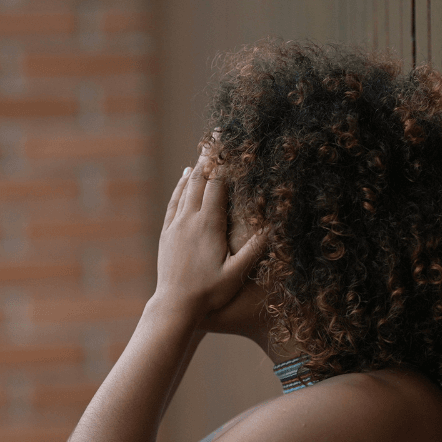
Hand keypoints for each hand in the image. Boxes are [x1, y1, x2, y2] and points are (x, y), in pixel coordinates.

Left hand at [153, 146, 264, 320]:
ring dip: (195, 168)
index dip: (224, 161)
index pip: (217, 184)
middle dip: (209, 157)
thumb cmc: (209, 293)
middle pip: (199, 180)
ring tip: (205, 149)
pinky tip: (185, 178)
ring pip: (185, 188)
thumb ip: (255, 248)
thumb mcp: (237, 273)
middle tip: (217, 135)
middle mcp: (189, 220)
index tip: (230, 141)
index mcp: (208, 225)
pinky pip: (174, 202)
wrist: (174, 307)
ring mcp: (175, 226)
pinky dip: (181, 186)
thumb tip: (275, 224)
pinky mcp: (167, 234)